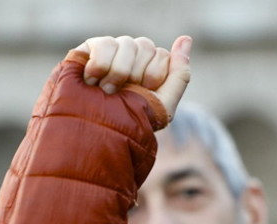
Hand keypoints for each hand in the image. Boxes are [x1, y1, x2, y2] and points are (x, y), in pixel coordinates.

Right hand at [74, 35, 191, 118]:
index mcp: (150, 65)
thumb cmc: (130, 121)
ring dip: (119, 73)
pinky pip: (106, 44)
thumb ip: (180, 73)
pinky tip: (92, 81)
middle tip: (123, 94)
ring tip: (106, 91)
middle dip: (136, 76)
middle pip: (145, 45)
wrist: (97, 132)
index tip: (142, 95)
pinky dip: (101, 66)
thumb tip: (186, 38)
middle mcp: (132, 54)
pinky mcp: (90, 48)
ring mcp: (112, 49)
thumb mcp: (164, 104)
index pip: (163, 55)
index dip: (153, 77)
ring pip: (127, 43)